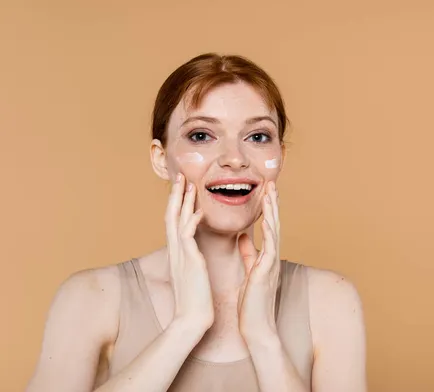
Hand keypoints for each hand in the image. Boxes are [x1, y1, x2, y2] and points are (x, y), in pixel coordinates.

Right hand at [165, 173, 213, 332]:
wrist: (192, 319)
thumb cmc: (196, 299)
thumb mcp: (193, 274)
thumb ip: (192, 260)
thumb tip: (194, 253)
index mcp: (178, 253)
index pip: (175, 222)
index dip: (178, 204)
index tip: (184, 188)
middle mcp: (176, 251)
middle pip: (172, 216)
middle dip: (176, 195)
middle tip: (180, 176)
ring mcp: (180, 255)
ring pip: (177, 221)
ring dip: (182, 201)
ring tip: (187, 183)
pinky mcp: (189, 262)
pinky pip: (188, 236)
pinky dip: (192, 221)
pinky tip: (199, 210)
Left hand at [237, 181, 280, 341]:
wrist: (256, 327)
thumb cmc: (251, 303)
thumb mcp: (249, 272)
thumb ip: (248, 253)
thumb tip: (243, 237)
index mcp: (266, 256)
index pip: (268, 226)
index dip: (266, 208)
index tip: (264, 190)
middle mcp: (271, 257)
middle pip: (274, 224)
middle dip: (272, 203)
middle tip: (271, 182)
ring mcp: (271, 264)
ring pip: (275, 231)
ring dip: (273, 211)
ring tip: (271, 193)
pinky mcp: (266, 273)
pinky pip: (270, 248)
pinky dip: (269, 232)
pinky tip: (267, 219)